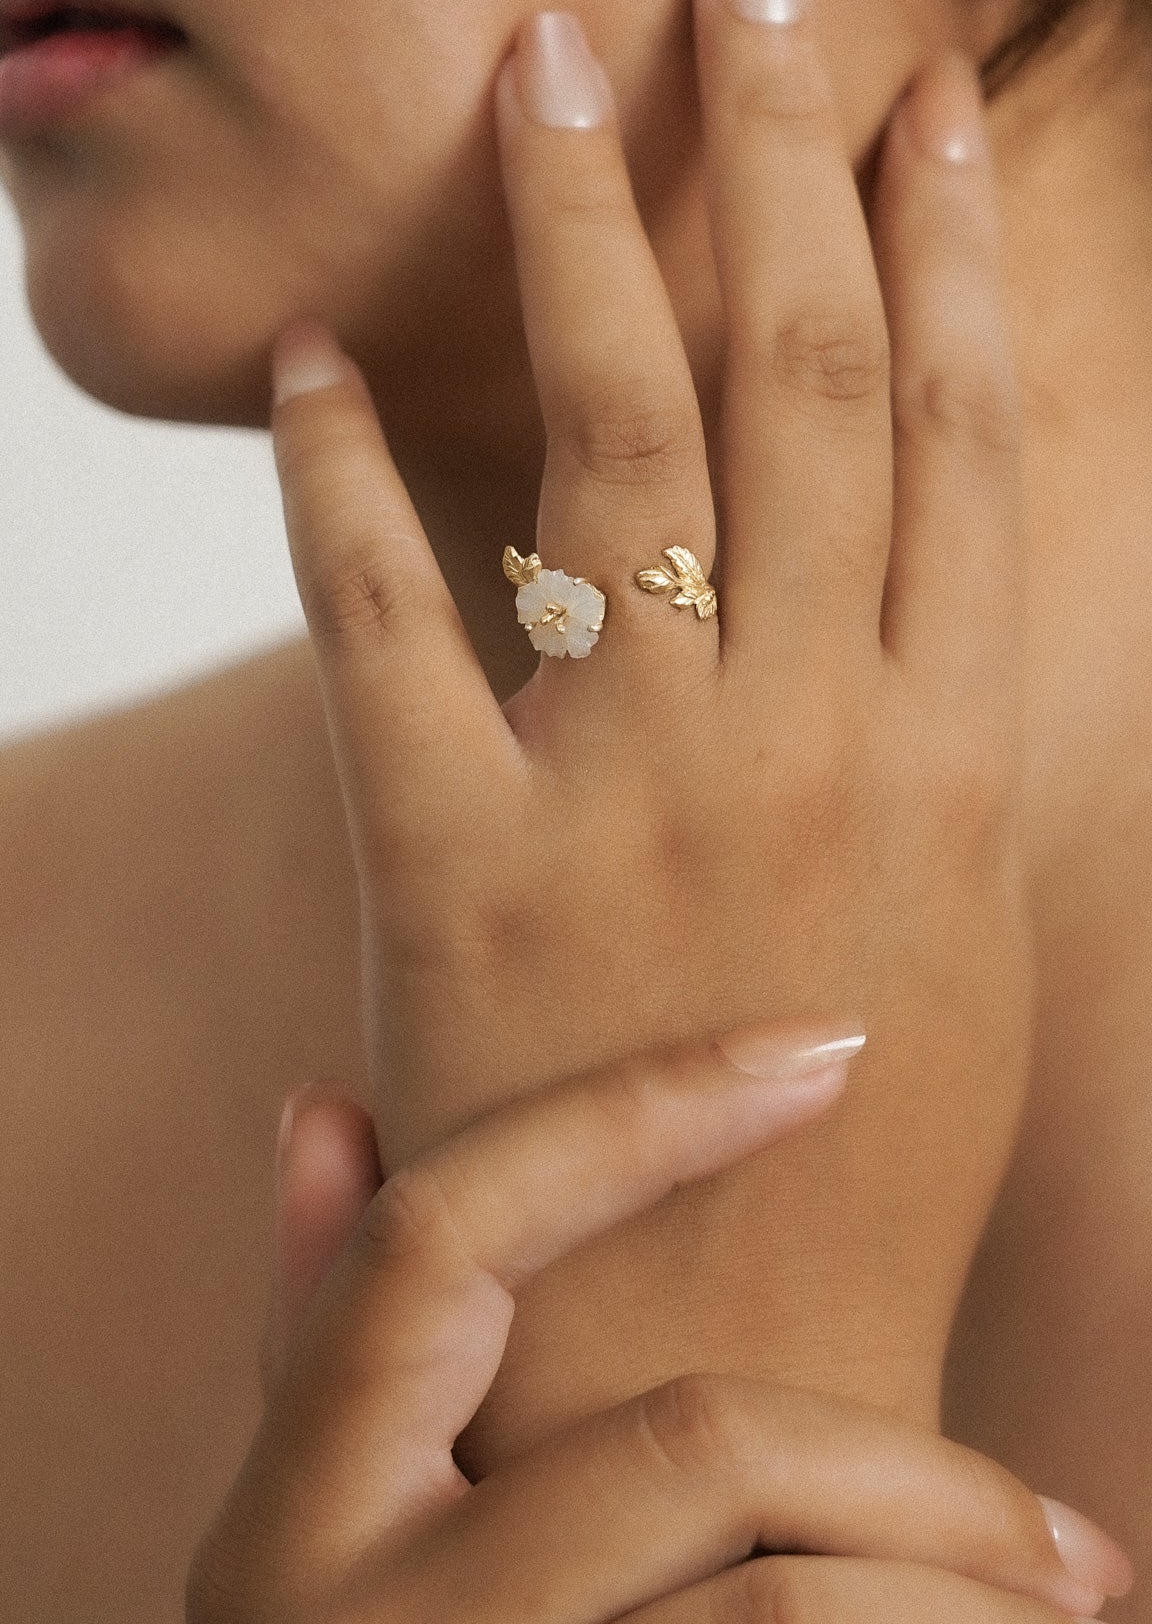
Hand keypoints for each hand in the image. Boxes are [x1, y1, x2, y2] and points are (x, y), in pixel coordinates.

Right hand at [188, 1028, 1132, 1623]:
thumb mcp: (307, 1530)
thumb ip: (321, 1330)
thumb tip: (326, 1104)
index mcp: (292, 1511)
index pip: (442, 1233)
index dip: (635, 1110)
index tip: (831, 1043)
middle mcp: (356, 1615)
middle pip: (695, 1439)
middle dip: (926, 1478)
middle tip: (1083, 1544)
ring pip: (783, 1602)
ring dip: (964, 1593)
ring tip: (1075, 1619)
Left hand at [269, 0, 1030, 1455]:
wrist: (726, 1374)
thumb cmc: (864, 1155)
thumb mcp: (961, 921)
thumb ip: (933, 728)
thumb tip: (913, 560)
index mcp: (950, 741)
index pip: (963, 426)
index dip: (945, 238)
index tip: (917, 88)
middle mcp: (806, 723)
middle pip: (804, 369)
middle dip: (777, 144)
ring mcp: (631, 783)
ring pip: (618, 433)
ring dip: (579, 225)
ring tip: (541, 60)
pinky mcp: (455, 862)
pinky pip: (387, 623)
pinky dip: (338, 482)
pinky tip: (309, 356)